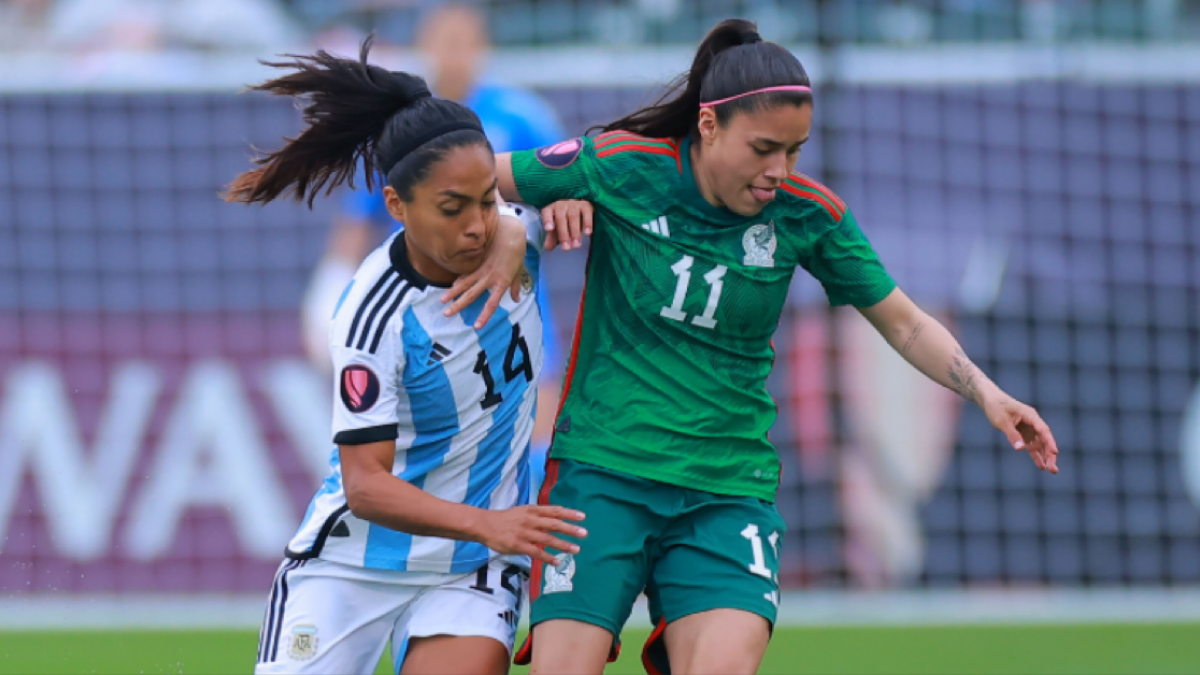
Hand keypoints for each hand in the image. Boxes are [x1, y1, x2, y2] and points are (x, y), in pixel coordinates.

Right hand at [441, 214, 527, 328]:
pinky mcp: (476, 260)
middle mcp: (489, 277)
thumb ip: (515, 287)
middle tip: (446, 314)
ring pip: (464, 283)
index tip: (476, 326)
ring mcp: (481, 268)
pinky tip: (451, 287)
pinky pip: (465, 272)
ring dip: (452, 293)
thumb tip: (517, 300)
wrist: (509, 233)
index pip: (492, 303)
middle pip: (471, 294)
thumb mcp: (519, 271)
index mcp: (501, 282)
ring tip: (442, 301)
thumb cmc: (517, 253)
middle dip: (458, 305)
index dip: (484, 315)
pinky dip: (458, 280)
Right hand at [478, 505, 586, 565]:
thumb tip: (555, 519)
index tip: (582, 516)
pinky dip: (548, 558)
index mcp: (532, 510)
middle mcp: (530, 520)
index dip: (569, 513)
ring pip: (547, 539)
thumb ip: (538, 515)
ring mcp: (525, 533)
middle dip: (570, 529)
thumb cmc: (506, 519)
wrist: (485, 525)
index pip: (554, 510)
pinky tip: (557, 561)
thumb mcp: (523, 511)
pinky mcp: (518, 545)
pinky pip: (536, 553)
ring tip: (576, 549)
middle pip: (554, 524)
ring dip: (563, 545)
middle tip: (584, 533)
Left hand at [541, 200, 593, 251]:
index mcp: (551, 209)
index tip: (549, 229)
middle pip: (560, 217)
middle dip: (563, 234)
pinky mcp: (586, 205)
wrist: (582, 210)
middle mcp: (561, 205)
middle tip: (566, 248)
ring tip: (576, 245)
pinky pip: (586, 213)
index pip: (547, 212)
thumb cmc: (566, 221)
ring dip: (575, 232)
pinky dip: (587, 223)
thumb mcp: (558, 229)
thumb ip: (552, 238)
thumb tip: (548, 248)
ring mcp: (574, 204)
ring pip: (573, 216)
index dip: (547, 220)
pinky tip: (587, 233)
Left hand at [982, 396, 1059, 472]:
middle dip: (1050, 454)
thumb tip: (1020, 448)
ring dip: (1045, 456)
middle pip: (1044, 439)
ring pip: (1040, 444)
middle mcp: (1033, 422)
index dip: (1049, 442)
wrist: (990, 399)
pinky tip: (1041, 466)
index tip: (1055, 452)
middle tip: (1053, 469)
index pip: (1043, 430)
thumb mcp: (1002, 421)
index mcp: (1030, 415)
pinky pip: (1031, 446)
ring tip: (1052, 470)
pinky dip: (1035, 455)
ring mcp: (1029, 428)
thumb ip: (1012, 435)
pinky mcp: (1023, 433)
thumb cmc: (996, 407)